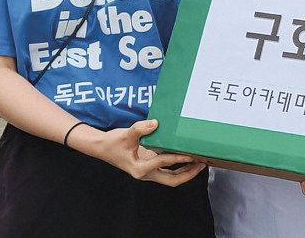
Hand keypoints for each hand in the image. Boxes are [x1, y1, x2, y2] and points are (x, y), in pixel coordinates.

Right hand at [72, 119, 204, 184]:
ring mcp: (148, 172)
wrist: (102, 147)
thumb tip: (155, 124)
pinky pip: (168, 170)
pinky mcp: (150, 167)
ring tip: (200, 163)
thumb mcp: (125, 135)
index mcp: (139, 168)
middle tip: (202, 164)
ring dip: (186, 172)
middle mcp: (146, 174)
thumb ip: (140, 129)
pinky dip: (178, 166)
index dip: (177, 158)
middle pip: (172, 180)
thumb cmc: (113, 143)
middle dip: (188, 174)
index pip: (162, 163)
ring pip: (171, 177)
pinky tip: (188, 159)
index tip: (190, 154)